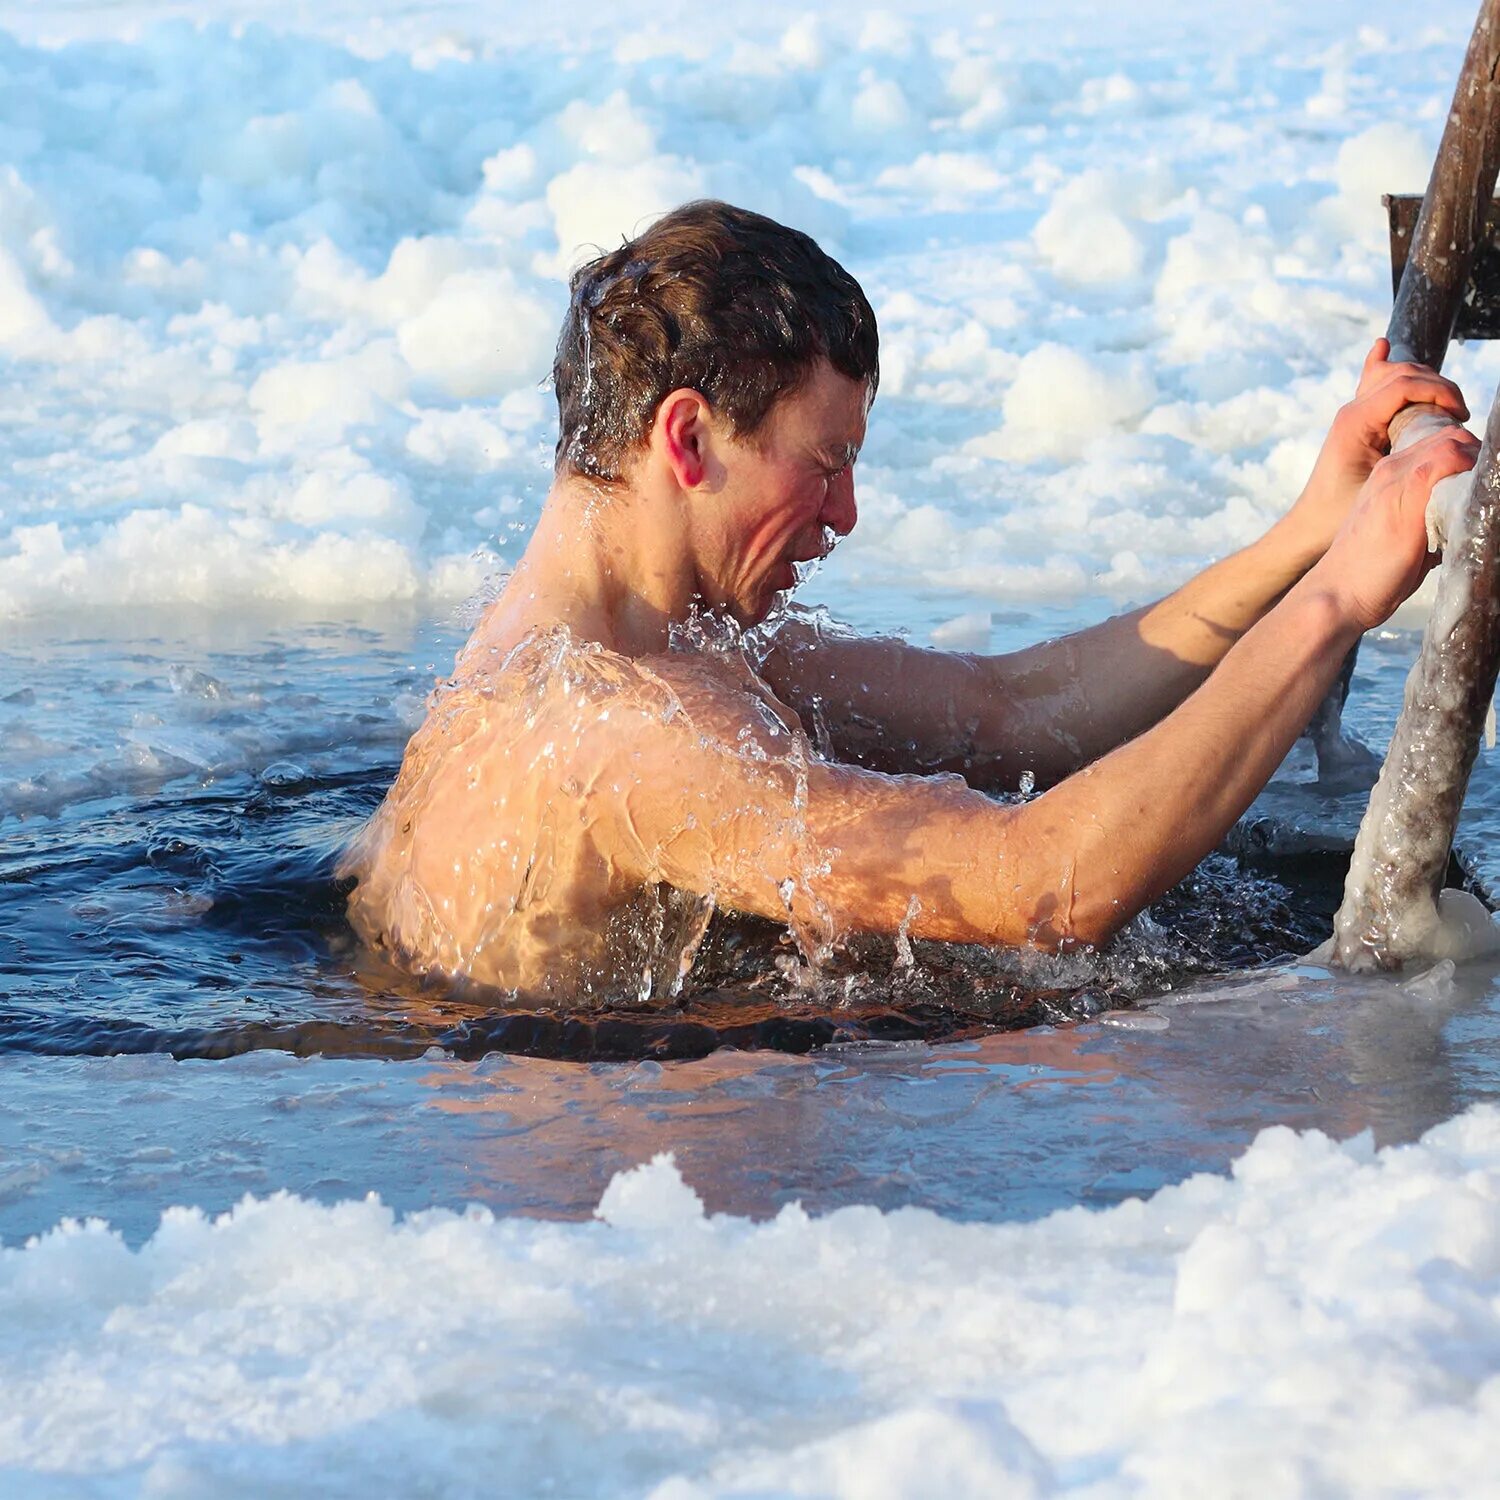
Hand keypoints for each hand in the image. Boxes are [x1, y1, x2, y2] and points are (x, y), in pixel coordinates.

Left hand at [1287, 339, 1469, 559]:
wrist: (1307, 529)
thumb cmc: (1339, 516)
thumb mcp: (1382, 489)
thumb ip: (1413, 460)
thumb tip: (1453, 441)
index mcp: (1355, 422)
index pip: (1405, 383)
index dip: (1441, 391)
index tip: (1461, 415)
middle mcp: (1351, 412)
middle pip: (1402, 373)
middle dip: (1438, 385)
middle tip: (1459, 415)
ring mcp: (1352, 416)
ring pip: (1392, 376)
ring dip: (1425, 382)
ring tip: (1447, 407)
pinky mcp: (1356, 425)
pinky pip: (1372, 387)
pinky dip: (1382, 366)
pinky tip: (1382, 347)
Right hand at [1313, 422, 1480, 630]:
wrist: (1337, 593)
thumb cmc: (1369, 576)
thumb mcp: (1397, 536)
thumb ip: (1425, 518)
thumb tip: (1458, 521)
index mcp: (1385, 479)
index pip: (1436, 444)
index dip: (1463, 455)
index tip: (1471, 482)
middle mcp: (1390, 471)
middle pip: (1449, 436)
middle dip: (1474, 454)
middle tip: (1479, 487)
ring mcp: (1398, 479)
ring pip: (1453, 441)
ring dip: (1475, 462)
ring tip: (1475, 496)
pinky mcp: (1410, 494)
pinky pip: (1453, 459)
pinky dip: (1471, 470)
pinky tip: (1470, 500)